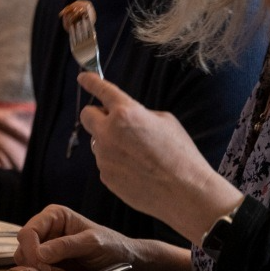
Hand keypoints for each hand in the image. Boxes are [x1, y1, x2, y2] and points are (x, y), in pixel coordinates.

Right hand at [14, 205, 141, 270]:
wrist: (125, 263)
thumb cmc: (112, 247)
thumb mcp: (92, 243)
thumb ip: (66, 246)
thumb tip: (40, 254)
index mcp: (54, 216)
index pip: (28, 231)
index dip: (32, 249)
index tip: (43, 265)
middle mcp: (46, 229)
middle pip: (23, 245)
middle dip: (34, 261)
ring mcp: (45, 246)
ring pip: (25, 259)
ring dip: (37, 270)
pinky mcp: (48, 262)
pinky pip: (33, 269)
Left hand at [77, 73, 242, 242]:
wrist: (186, 193)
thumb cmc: (181, 155)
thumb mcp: (165, 122)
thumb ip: (139, 114)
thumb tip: (125, 117)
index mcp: (126, 113)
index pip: (101, 90)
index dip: (90, 81)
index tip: (83, 77)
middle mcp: (108, 132)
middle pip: (87, 116)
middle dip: (98, 116)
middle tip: (115, 122)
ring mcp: (104, 156)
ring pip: (98, 141)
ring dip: (110, 142)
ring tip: (138, 154)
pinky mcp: (105, 176)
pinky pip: (105, 162)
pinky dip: (116, 162)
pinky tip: (138, 170)